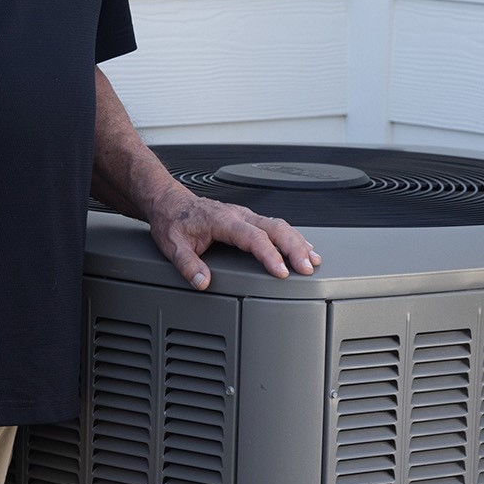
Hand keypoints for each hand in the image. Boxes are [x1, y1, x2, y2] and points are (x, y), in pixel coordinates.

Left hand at [147, 189, 320, 289]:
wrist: (170, 201)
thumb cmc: (173, 220)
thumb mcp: (173, 245)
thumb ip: (188, 264)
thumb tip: (202, 282)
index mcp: (223, 220)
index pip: (253, 237)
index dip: (270, 254)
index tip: (282, 271)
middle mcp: (238, 215)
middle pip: (275, 228)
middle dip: (294, 248)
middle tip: (307, 268)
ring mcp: (245, 215)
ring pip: (279, 225)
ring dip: (298, 242)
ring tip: (313, 260)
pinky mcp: (248, 219)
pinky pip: (275, 225)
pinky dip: (292, 237)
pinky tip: (302, 248)